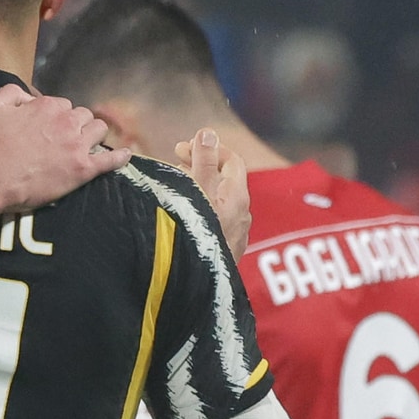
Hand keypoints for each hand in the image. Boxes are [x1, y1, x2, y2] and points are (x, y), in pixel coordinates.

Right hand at [0, 86, 130, 219]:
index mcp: (47, 106)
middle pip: (83, 116)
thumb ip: (10, 92)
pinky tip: (125, 154)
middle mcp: (66, 122)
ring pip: (99, 131)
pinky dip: (119, 156)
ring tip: (85, 145)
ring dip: (93, 135)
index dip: (55, 116)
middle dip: (76, 124)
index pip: (62, 104)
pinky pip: (110, 160)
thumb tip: (27, 95)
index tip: (46, 129)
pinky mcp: (83, 170)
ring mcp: (77, 146)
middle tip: (64, 139)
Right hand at [176, 129, 249, 257]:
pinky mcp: (226, 250)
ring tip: (175, 185)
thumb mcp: (196, 193)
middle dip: (201, 165)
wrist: (195, 285)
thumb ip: (203, 162)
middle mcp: (242, 214)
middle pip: (226, 180)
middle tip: (175, 161)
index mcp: (237, 196)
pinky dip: (202, 207)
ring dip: (200, 187)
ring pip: (220, 201)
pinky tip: (185, 214)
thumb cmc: (194, 236)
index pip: (231, 160)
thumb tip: (208, 133)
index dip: (208, 147)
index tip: (181, 148)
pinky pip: (217, 219)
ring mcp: (236, 234)